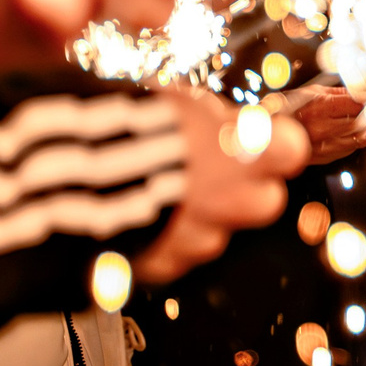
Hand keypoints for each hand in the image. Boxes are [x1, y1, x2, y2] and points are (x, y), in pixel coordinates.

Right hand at [132, 91, 311, 282]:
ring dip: (195, 222)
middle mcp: (235, 196)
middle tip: (211, 175)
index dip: (274, 147)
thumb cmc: (125, 124)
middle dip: (244, 192)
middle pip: (266, 202)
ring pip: (214, 236)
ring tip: (157, 198)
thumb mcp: (177, 103)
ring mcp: (202, 234)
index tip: (258, 142)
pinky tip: (135, 224)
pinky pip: (170, 259)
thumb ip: (211, 120)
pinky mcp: (163, 262)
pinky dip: (157, 246)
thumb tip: (221, 122)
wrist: (74, 167)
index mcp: (248, 148)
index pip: (291, 150)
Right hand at [278, 85, 365, 165]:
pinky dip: (350, 141)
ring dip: (362, 128)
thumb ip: (338, 93)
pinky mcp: (322, 158)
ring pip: (360, 139)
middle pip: (363, 122)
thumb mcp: (310, 92)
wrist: (263, 133)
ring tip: (354, 121)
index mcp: (319, 108)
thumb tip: (362, 92)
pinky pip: (348, 150)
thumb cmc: (286, 108)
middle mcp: (322, 129)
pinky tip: (341, 133)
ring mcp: (323, 146)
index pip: (358, 104)